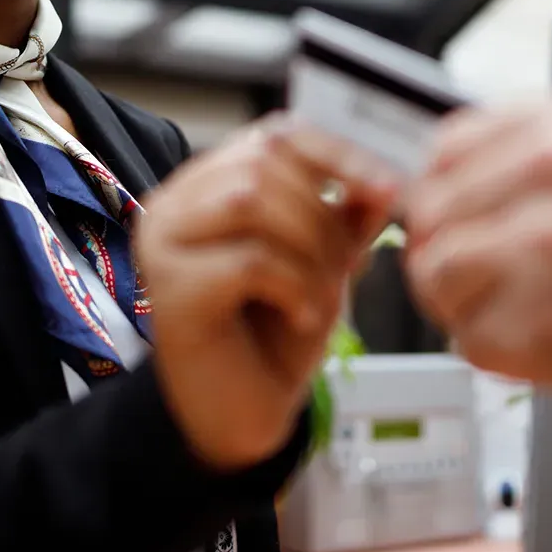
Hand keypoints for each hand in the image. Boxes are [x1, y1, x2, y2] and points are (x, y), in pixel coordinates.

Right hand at [136, 113, 398, 470]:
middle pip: (261, 164)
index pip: (274, 135)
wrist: (241, 417)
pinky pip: (248, 260)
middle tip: (342, 265)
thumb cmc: (276, 334)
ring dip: (308, 249)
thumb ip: (348, 217)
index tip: (388, 186)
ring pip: (250, 202)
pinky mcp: (168, 288)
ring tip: (320, 292)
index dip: (335, 154)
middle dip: (323, 215)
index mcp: (211, 183)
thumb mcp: (324, 261)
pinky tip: (300, 315)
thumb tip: (383, 180)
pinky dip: (293, 285)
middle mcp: (176, 201)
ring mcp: (163, 241)